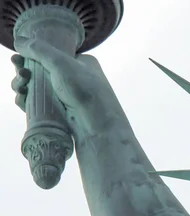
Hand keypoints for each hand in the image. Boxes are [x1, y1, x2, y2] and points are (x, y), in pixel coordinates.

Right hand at [11, 36, 126, 139]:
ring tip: (20, 88)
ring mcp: (68, 97)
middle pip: (41, 71)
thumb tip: (18, 41)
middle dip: (24, 72)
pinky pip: (40, 104)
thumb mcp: (61, 63)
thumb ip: (39, 50)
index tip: (17, 59)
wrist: (99, 128)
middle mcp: (76, 78)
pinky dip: (28, 100)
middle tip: (20, 75)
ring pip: (38, 88)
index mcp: (82, 62)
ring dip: (23, 86)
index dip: (32, 57)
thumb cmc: (85, 91)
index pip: (51, 55)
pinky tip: (21, 100)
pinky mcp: (61, 113)